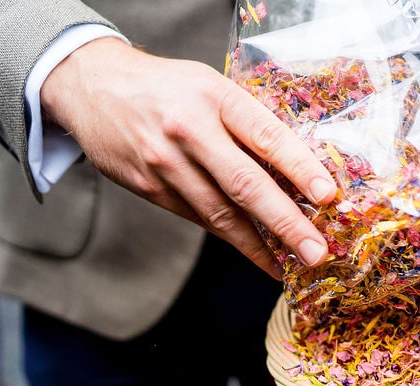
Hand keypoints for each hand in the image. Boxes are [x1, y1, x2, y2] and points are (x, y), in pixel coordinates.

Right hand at [40, 38, 336, 278]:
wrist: (91, 86)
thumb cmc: (169, 88)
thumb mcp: (212, 86)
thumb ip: (249, 122)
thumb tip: (302, 168)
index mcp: (215, 97)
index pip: (266, 136)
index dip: (300, 168)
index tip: (328, 196)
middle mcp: (190, 130)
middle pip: (245, 184)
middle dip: (286, 223)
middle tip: (317, 252)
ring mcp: (166, 162)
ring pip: (220, 213)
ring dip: (260, 245)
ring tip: (293, 265)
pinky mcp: (149, 188)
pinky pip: (199, 218)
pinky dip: (232, 239)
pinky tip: (258, 252)